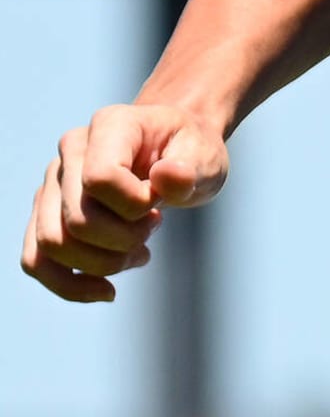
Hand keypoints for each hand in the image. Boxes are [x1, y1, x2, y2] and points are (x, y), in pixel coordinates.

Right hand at [20, 104, 227, 302]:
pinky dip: (68, 285)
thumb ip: (190, 169)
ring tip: (140, 253)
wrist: (176, 153)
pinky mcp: (47, 213)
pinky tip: (107, 291)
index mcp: (110, 125)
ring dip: (101, 264)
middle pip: (76, 219)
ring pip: (52, 244)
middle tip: (154, 227)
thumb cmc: (190, 152)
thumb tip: (166, 178)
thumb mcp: (206, 155)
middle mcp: (70, 150)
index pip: (100, 178)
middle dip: (123, 241)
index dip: (134, 205)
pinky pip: (37, 260)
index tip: (160, 203)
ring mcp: (53, 182)